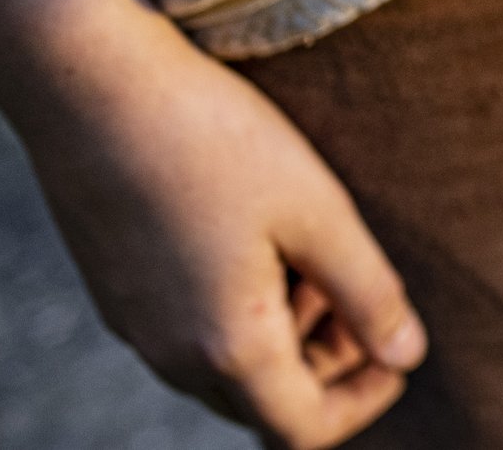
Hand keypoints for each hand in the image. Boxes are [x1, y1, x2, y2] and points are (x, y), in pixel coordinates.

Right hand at [19, 22, 424, 447]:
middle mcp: (171, 355)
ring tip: (312, 246)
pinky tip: (260, 234)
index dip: (364, 401)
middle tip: (357, 283)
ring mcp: (136, 327)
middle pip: (266, 402)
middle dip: (328, 360)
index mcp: (227, 348)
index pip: (303, 431)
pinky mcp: (119, 291)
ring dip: (286, 329)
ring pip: (228, 366)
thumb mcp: (318, 212)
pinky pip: (191, 331)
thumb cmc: (216, 141)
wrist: (95, 87)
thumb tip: (407, 356)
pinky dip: (241, 307)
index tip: (399, 349)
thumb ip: (368, 293)